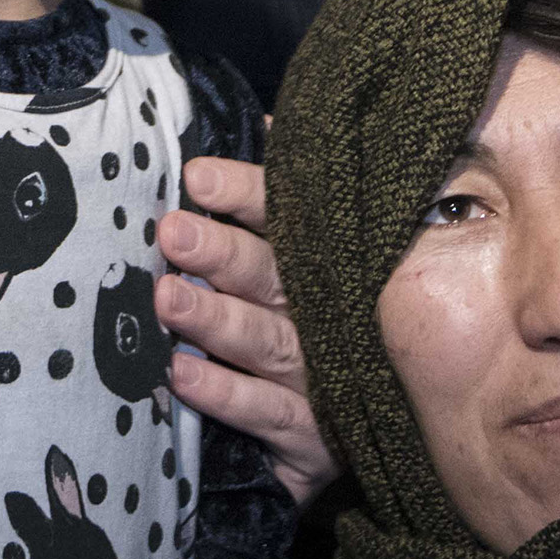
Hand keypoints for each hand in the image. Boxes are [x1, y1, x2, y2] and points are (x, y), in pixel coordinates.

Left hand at [158, 156, 336, 504]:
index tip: (196, 176)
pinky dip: (223, 394)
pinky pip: (263, 414)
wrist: (393, 425)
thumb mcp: (323, 249)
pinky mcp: (313, 436)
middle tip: (173, 231)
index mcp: (326, 261)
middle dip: (221, 253)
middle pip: (271, 276)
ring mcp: (321, 376)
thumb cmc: (331, 316)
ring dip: (214, 320)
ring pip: (264, 342)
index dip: (244, 193)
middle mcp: (328, 314)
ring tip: (166, 297)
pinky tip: (180, 374)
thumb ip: (289, 190)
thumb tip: (266, 122)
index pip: (289, 216)